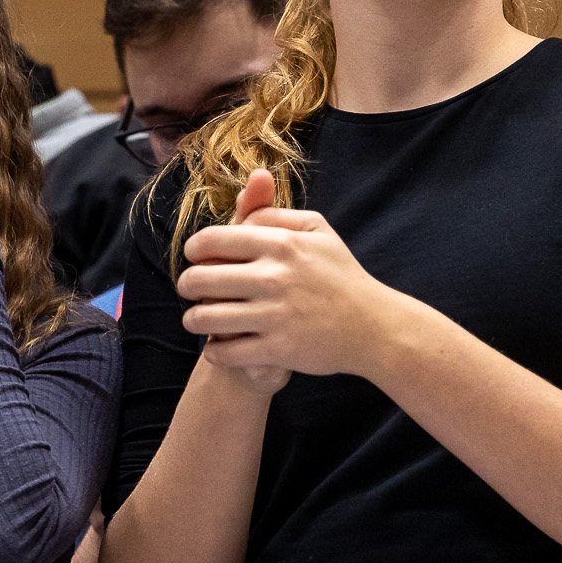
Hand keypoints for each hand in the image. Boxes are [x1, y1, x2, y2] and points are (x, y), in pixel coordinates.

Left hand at [175, 168, 401, 382]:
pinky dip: (214, 351)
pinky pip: (225, 351)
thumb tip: (238, 211)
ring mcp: (275, 315)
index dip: (194, 249)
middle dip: (186, 285)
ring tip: (195, 318)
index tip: (194, 257)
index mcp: (280, 244)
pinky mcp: (277, 349)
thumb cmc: (341, 275)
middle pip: (200, 279)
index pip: (211, 240)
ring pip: (205, 318)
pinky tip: (217, 345)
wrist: (375, 328)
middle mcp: (274, 277)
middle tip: (188, 289)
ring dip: (193, 320)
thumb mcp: (317, 230)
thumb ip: (274, 213)